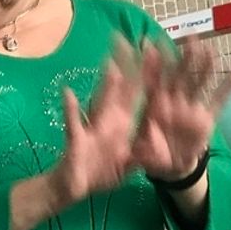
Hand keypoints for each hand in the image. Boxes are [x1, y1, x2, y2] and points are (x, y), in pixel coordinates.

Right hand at [45, 38, 143, 206]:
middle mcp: (108, 119)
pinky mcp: (76, 140)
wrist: (76, 189)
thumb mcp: (130, 165)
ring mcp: (92, 128)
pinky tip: (68, 94)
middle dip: (126, 66)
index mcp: (123, 122)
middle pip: (121, 89)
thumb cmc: (101, 172)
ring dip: (105, 85)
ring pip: (100, 101)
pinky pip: (73, 124)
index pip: (139, 94)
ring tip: (111, 64)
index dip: (149, 74)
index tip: (158, 51)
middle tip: (130, 40)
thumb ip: (145, 154)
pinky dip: (71, 111)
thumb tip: (162, 143)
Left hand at [131, 37, 230, 183]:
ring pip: (198, 82)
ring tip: (211, 49)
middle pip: (179, 75)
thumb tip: (139, 146)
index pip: (153, 81)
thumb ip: (142, 147)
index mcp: (154, 106)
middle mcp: (173, 102)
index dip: (153, 64)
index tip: (153, 43)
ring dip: (205, 66)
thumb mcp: (143, 152)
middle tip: (191, 35)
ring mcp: (191, 109)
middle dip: (185, 56)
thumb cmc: (153, 155)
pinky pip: (218, 101)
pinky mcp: (207, 119)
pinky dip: (227, 88)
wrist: (172, 167)